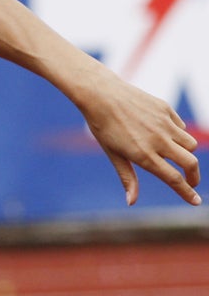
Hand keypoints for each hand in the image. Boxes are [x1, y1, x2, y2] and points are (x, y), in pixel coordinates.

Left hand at [79, 68, 200, 205]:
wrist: (100, 93)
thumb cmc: (103, 126)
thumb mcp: (113, 153)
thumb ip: (127, 178)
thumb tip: (131, 202)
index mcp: (144, 154)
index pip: (173, 179)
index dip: (187, 193)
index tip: (196, 201)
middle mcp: (158, 140)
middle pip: (190, 163)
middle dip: (194, 177)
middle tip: (190, 181)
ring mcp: (163, 123)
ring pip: (190, 144)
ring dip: (186, 154)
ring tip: (173, 155)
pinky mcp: (165, 108)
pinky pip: (180, 126)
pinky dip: (177, 133)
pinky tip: (163, 132)